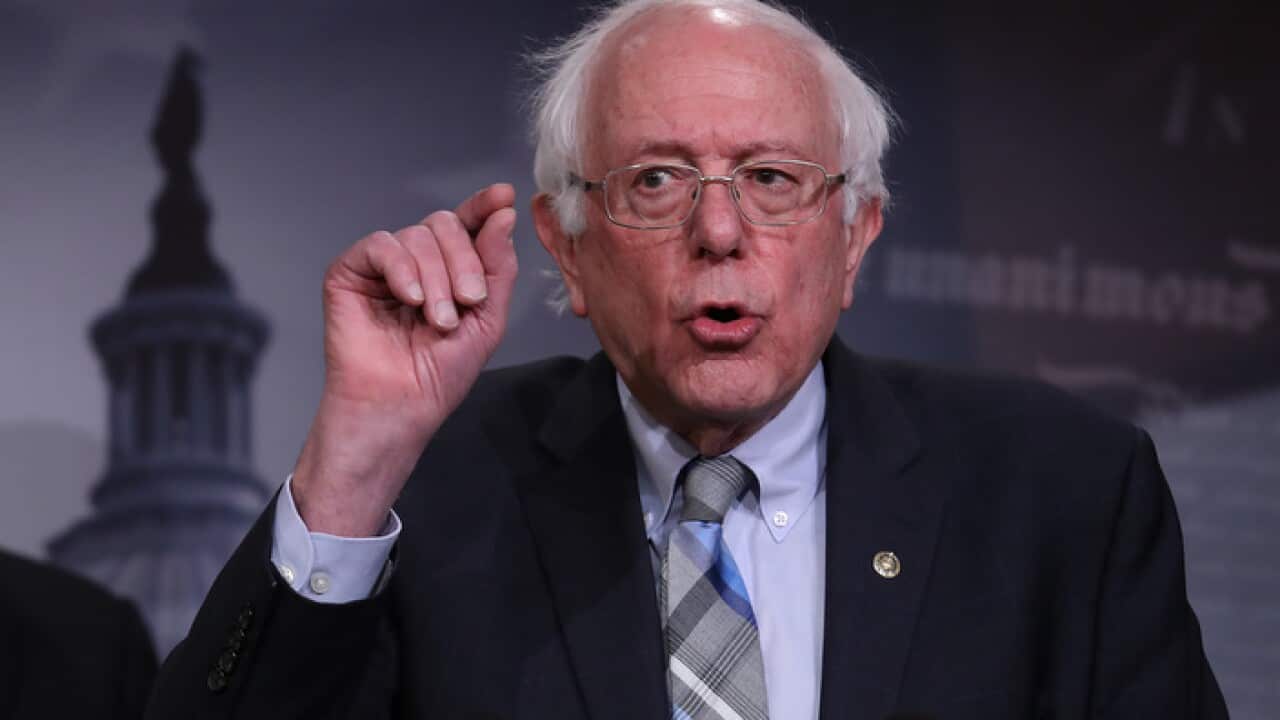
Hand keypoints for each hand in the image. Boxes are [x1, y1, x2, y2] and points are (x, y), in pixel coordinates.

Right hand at [292, 183, 517, 535]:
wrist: (401, 406)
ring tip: (438, 320)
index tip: (503, 196)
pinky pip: (381, 245)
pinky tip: (410, 299)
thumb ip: (498, 267)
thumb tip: (502, 213)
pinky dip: (402, 268)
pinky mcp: (350, 273)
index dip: (483, 206)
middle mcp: (416, 262)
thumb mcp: (488, 319)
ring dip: (437, 278)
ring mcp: (382, 266)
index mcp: (449, 269)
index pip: (467, 224)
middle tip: (469, 301)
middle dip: (464, 261)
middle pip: (444, 224)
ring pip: (417, 235)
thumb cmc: (440, 373)